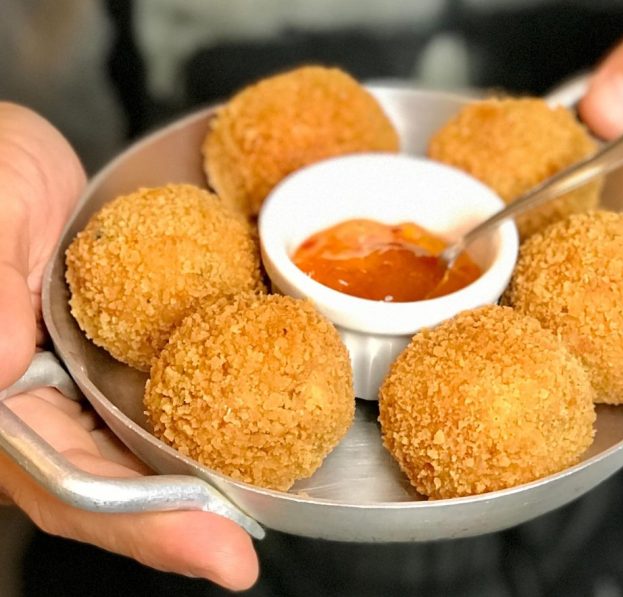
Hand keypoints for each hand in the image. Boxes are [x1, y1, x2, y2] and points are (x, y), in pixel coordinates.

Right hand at [0, 103, 257, 590]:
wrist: (14, 155)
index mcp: (2, 394)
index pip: (62, 478)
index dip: (137, 521)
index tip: (216, 550)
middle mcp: (40, 404)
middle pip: (107, 487)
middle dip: (176, 528)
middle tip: (241, 557)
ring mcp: (81, 385)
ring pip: (137, 457)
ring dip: (194, 493)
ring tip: (259, 514)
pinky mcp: (115, 358)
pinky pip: (160, 402)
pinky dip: (199, 429)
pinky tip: (247, 437)